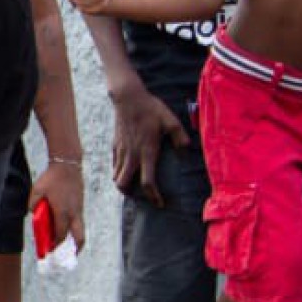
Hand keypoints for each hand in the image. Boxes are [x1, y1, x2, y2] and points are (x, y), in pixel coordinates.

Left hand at [31, 161, 84, 251]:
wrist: (68, 165)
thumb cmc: (51, 178)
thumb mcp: (36, 191)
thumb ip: (33, 204)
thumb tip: (32, 215)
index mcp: (62, 212)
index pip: (60, 234)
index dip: (55, 245)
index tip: (49, 251)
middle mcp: (74, 213)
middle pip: (79, 237)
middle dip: (75, 250)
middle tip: (68, 257)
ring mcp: (79, 209)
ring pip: (81, 230)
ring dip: (75, 240)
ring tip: (68, 247)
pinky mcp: (80, 205)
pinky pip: (79, 221)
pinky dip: (74, 229)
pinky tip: (65, 229)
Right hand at [108, 78, 189, 205]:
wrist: (128, 98)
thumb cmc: (151, 109)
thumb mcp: (171, 120)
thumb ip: (180, 136)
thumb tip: (187, 149)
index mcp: (147, 151)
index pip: (147, 182)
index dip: (153, 196)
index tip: (160, 203)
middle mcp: (132, 154)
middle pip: (124, 184)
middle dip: (132, 194)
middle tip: (143, 196)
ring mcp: (121, 150)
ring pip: (116, 176)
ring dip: (124, 184)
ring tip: (134, 185)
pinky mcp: (115, 144)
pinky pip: (114, 164)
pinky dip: (118, 171)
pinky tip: (126, 169)